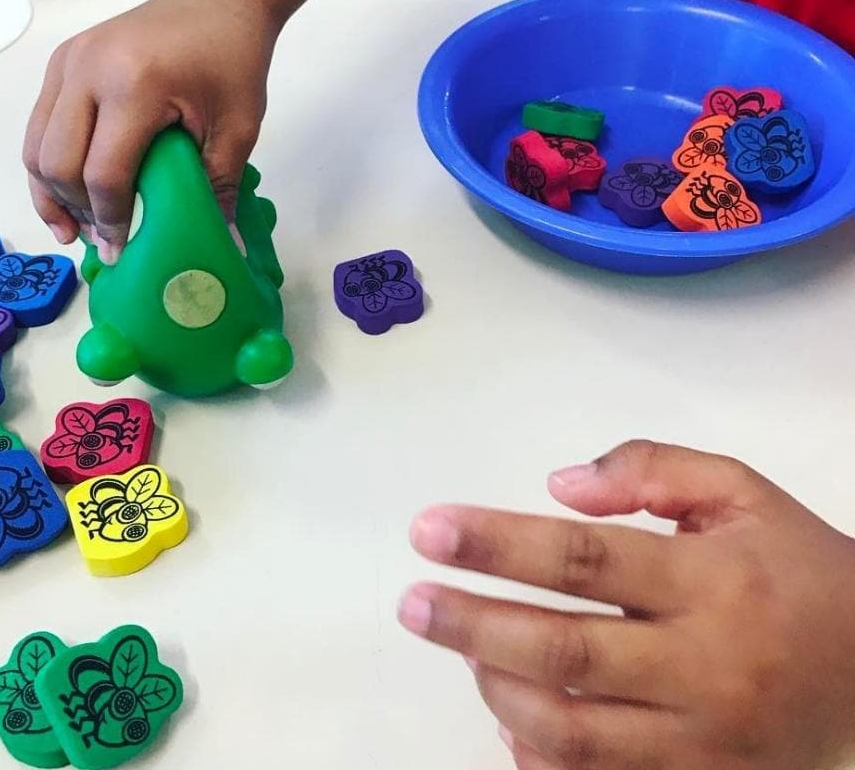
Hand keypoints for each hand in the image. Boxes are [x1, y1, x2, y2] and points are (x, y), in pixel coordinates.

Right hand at [23, 0, 276, 262]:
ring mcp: (68, 61)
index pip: (104, 171)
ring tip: (75, 228)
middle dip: (77, 211)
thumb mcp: (238, 127)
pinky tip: (66, 195)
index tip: (122, 249)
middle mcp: (88, 68)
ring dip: (51, 193)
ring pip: (36, 146)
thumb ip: (220, 187)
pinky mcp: (62, 61)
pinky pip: (39, 125)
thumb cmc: (232, 58)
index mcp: (135, 84)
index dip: (111, 219)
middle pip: (58, 162)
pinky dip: (48, 164)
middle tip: (103, 242)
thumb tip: (222, 248)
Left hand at [399, 440, 854, 768]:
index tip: (430, 530)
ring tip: (466, 650)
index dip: (497, 543)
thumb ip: (651, 469)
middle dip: (472, 625)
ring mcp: (702, 743)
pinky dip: (541, 759)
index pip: (582, 560)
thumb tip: (558, 486)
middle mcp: (704, 666)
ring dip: (499, 689)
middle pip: (563, 651)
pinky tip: (509, 720)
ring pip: (573, 733)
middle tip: (411, 602)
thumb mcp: (740, 491)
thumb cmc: (797, 566)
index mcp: (710, 581)